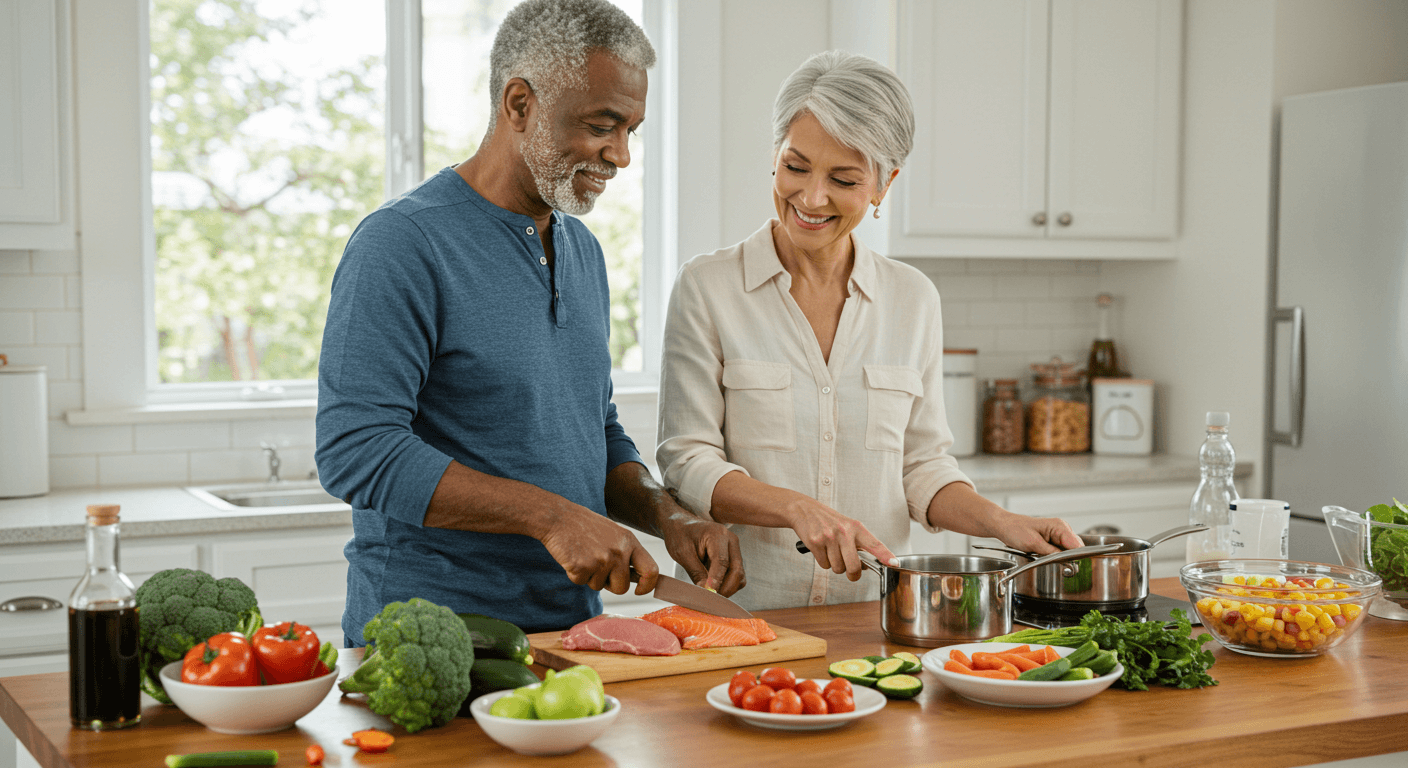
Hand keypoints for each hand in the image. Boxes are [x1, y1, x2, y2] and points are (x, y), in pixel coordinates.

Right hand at [537, 504, 659, 595]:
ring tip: (584, 556)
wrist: (558, 518)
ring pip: (599, 586)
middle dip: (610, 585)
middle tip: (597, 568)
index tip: (640, 590)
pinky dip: (575, 574)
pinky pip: (581, 582)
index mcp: (629, 541)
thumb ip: (627, 553)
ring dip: (590, 577)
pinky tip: (573, 557)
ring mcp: (601, 559)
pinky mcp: (583, 567)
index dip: (647, 586)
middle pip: (623, 588)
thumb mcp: (613, 533)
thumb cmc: (585, 526)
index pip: (651, 570)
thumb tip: (640, 577)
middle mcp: (618, 551)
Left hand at [658, 507, 745, 596]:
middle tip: (709, 600)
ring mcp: (734, 549)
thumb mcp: (682, 554)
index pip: (722, 562)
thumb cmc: (680, 534)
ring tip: (710, 593)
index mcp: (718, 535)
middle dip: (725, 588)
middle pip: (736, 571)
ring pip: (739, 575)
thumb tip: (706, 592)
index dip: (716, 581)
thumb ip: (696, 572)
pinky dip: (727, 584)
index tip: (709, 595)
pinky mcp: (733, 556)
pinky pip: (736, 575)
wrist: (681, 525)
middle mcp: (731, 541)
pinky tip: (713, 586)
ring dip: (727, 588)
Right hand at [785, 493, 898, 580]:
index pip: (874, 544)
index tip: (894, 564)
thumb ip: (858, 544)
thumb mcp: (847, 526)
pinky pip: (824, 565)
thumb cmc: (829, 521)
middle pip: (854, 566)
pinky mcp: (815, 543)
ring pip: (837, 568)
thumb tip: (865, 566)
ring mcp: (829, 537)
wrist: (804, 510)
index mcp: (856, 527)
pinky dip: (823, 561)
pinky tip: (821, 549)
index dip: (886, 555)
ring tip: (830, 551)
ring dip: (835, 565)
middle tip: (850, 572)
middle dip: (852, 574)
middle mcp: (844, 532)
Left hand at [992, 514, 1082, 555]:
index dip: (1075, 557)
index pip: (1077, 545)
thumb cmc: (1014, 529)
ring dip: (1061, 557)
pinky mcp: (1053, 538)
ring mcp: (1058, 533)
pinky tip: (1044, 555)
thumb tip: (1067, 560)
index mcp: (1059, 526)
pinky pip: (1060, 550)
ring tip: (1044, 557)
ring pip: (1068, 551)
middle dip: (1068, 558)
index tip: (1068, 566)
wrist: (1003, 526)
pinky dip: (1055, 555)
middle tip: (1052, 563)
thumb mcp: (1033, 543)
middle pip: (1075, 548)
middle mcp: (1061, 528)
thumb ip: (1052, 552)